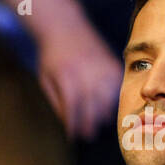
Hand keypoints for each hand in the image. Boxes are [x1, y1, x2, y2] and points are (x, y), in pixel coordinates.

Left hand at [36, 24, 122, 140]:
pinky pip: (118, 90)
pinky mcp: (114, 66)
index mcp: (67, 79)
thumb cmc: (52, 58)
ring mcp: (103, 70)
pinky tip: (107, 104)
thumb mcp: (46, 80)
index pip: (73, 110)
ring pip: (109, 101)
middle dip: (90, 125)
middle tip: (88, 135)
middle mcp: (88, 75)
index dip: (74, 126)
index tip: (73, 137)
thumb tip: (69, 124)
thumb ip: (56, 102)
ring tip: (97, 121)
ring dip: (103, 115)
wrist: (65, 27)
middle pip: (93, 109)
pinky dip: (114, 100)